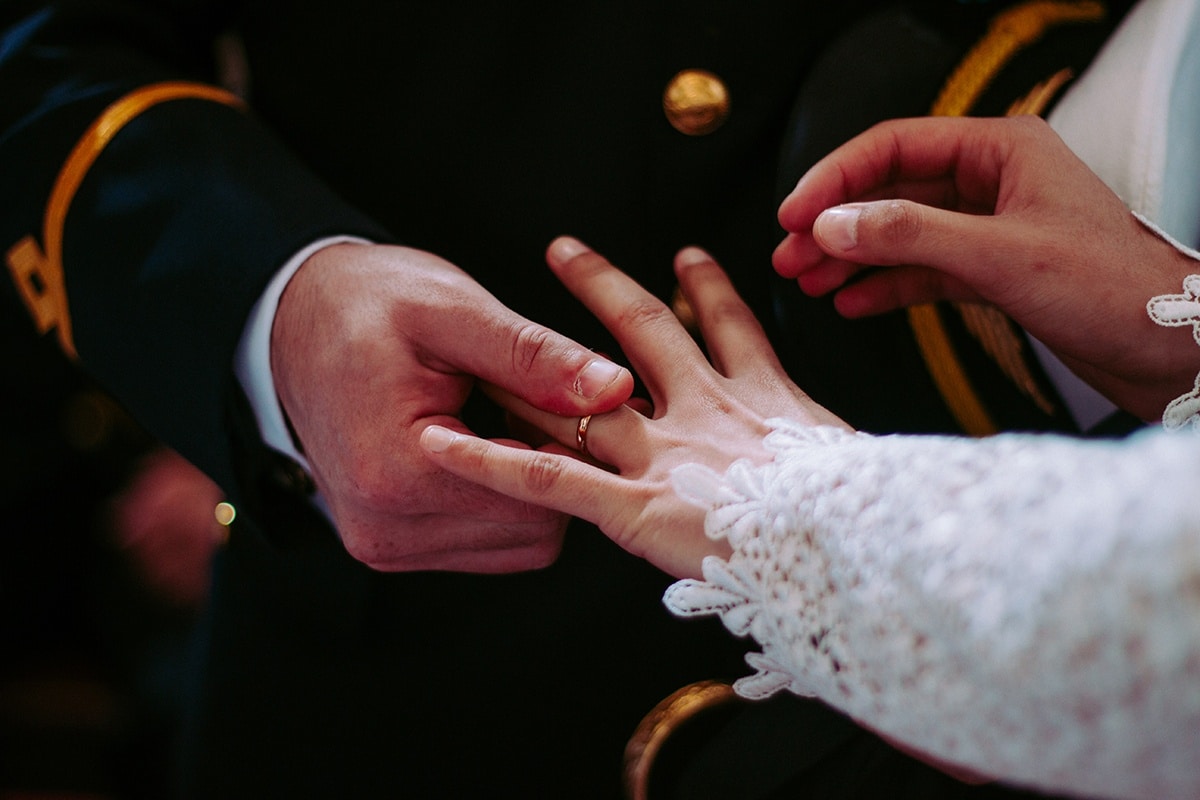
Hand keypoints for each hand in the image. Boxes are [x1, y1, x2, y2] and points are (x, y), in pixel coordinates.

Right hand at [271, 242, 633, 572]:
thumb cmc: (368, 303)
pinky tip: (497, 444)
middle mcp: (385, 529)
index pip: (536, 498)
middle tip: (554, 404)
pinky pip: (484, 544)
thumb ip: (535, 357)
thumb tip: (615, 388)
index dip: (579, 451)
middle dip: (559, 471)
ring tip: (518, 419)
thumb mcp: (454, 312)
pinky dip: (505, 502)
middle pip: (531, 531)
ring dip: (534, 490)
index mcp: (398, 474)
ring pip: (514, 545)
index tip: (589, 402)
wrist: (293, 318)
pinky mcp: (391, 546)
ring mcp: (384, 546)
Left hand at [420, 237, 847, 578]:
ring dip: (534, 364)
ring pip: (585, 393)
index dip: (709, 290)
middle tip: (565, 252)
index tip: (689, 261)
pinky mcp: (636, 504)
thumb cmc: (876, 520)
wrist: (862, 548)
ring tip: (483, 348)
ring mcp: (669, 452)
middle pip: (645, 331)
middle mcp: (710, 411)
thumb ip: (845, 465)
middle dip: (604, 287)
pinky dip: (490, 462)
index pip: (733, 328)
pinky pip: (547, 477)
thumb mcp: (870, 474)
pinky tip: (442, 445)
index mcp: (771, 400)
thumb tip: (854, 478)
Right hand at [773, 115, 1199, 420]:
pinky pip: (921, 270)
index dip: (835, 178)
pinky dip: (884, 286)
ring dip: (851, 256)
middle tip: (788, 254)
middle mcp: (992, 182)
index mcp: (1001, 149)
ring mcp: (989, 227)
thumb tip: (834, 222)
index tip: (794, 213)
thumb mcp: (1000, 255)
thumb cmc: (1113, 288)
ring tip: (807, 279)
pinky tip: (851, 302)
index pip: (893, 147)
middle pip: (889, 190)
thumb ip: (910, 234)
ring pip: (900, 233)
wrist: (1170, 348)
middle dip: (835, 223)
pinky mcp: (991, 270)